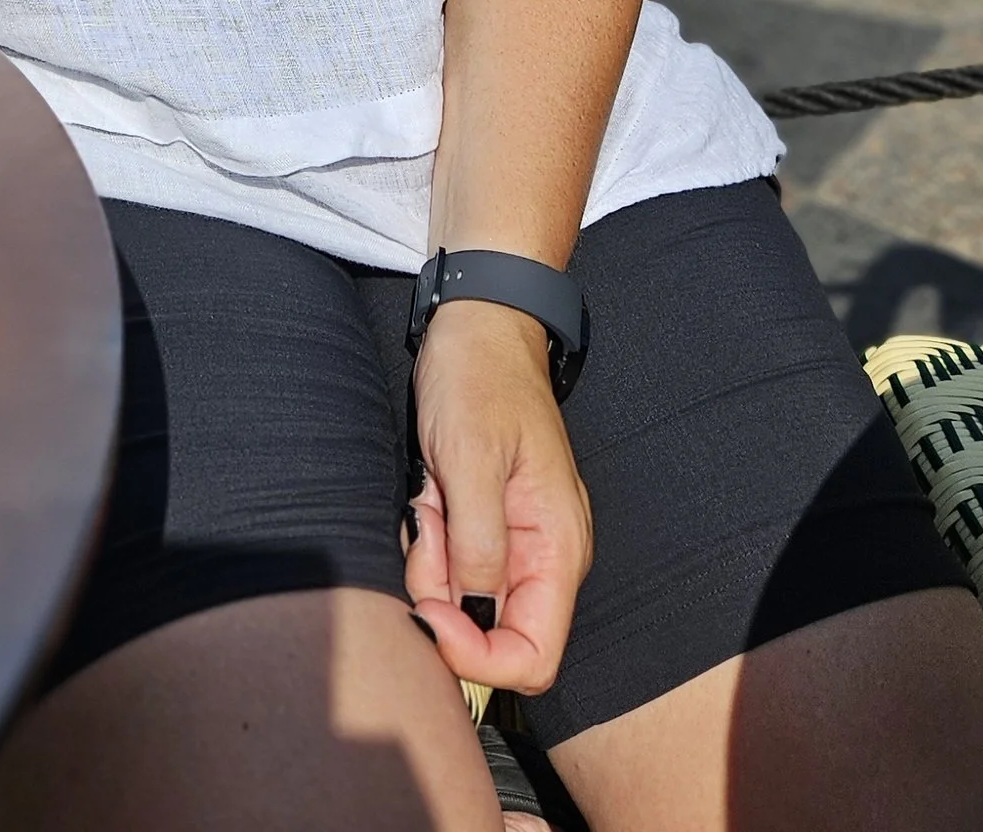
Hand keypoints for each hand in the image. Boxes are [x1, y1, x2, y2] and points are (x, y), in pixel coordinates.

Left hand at [403, 298, 592, 695]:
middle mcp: (543, 557)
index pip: (534, 657)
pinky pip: (450, 564)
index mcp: (557, 549)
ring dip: (431, 562)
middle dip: (443, 600)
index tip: (430, 612)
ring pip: (462, 600)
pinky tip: (427, 495)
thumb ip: (478, 544)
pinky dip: (428, 542)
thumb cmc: (480, 378)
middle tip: (424, 530)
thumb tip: (474, 615)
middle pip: (490, 633)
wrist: (479, 325)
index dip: (477, 656)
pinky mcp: (485, 526)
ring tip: (428, 498)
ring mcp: (515, 543)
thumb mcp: (471, 458)